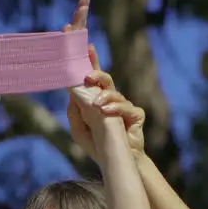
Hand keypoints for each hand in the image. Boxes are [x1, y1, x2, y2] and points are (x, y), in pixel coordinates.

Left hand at [67, 47, 144, 161]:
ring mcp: (124, 106)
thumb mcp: (79, 129)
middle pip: (105, 79)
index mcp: (96, 99)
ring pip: (115, 93)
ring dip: (105, 96)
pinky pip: (127, 108)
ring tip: (97, 104)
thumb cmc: (98, 144)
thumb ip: (75, 111)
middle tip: (86, 76)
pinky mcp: (135, 115)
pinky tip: (108, 112)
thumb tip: (72, 94)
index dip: (89, 60)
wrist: (117, 162)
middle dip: (96, 74)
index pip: (92, 77)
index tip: (85, 45)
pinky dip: (116, 109)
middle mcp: (111, 99)